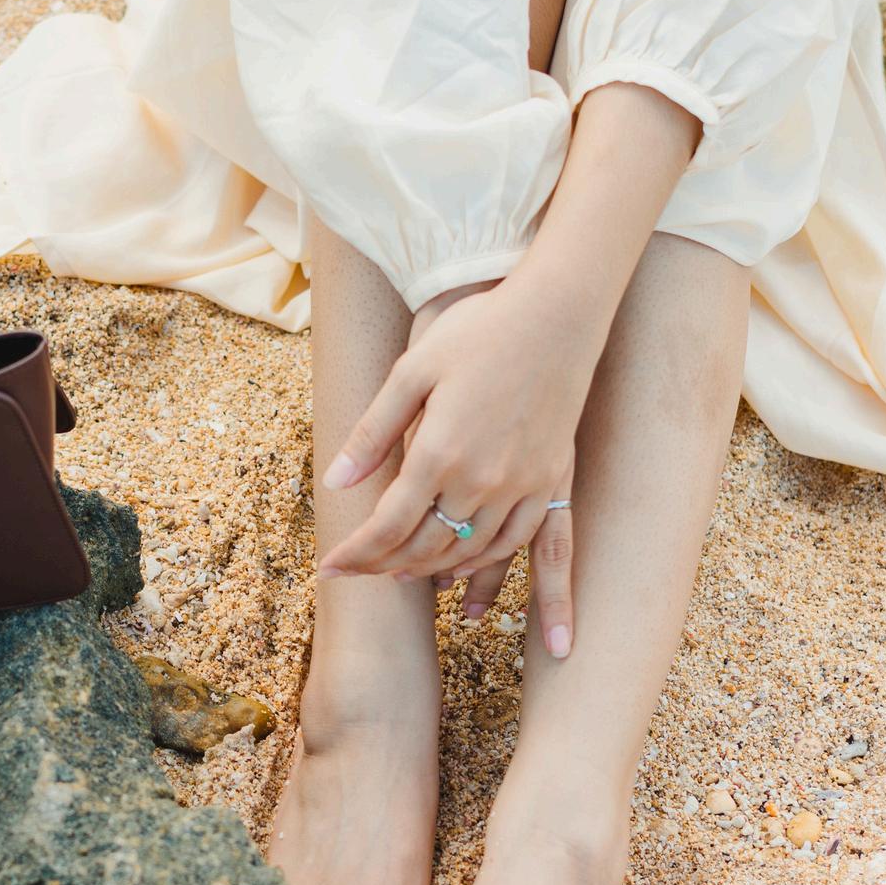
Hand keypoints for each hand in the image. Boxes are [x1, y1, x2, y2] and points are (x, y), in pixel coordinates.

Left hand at [316, 272, 597, 647]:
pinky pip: (516, 541)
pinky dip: (483, 562)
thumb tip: (335, 483)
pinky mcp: (549, 480)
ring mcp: (520, 484)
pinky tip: (462, 565)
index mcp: (439, 452)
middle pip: (424, 547)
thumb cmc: (477, 332)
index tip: (329, 568)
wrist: (556, 313)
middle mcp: (481, 479)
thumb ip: (373, 432)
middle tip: (357, 570)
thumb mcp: (411, 372)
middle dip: (383, 565)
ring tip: (400, 572)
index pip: (387, 526)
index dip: (354, 553)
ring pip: (468, 551)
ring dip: (429, 569)